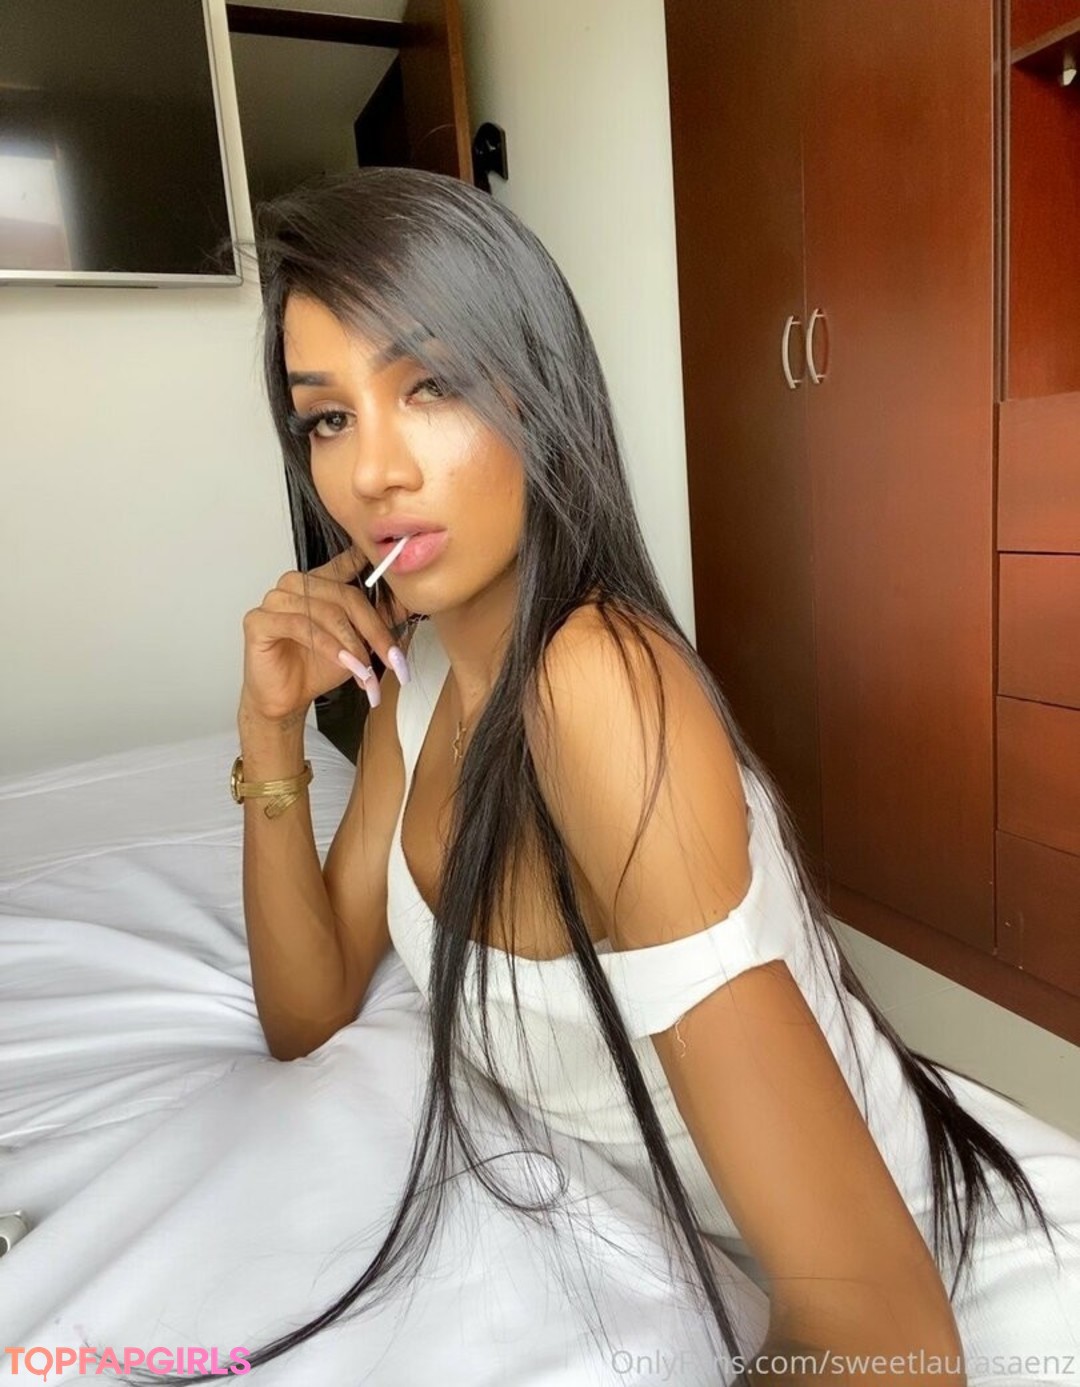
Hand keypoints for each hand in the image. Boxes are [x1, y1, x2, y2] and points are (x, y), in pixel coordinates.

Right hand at [239, 546, 409, 720]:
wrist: (288, 698)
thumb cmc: (318, 666)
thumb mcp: (359, 641)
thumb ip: (379, 619)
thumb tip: (412, 603)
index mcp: (319, 582)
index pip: (346, 563)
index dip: (368, 562)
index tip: (391, 564)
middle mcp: (296, 584)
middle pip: (346, 595)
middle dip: (375, 630)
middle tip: (393, 658)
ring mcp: (275, 599)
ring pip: (326, 612)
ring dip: (352, 644)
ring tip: (367, 671)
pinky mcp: (259, 620)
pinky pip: (301, 627)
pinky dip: (328, 647)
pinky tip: (344, 663)